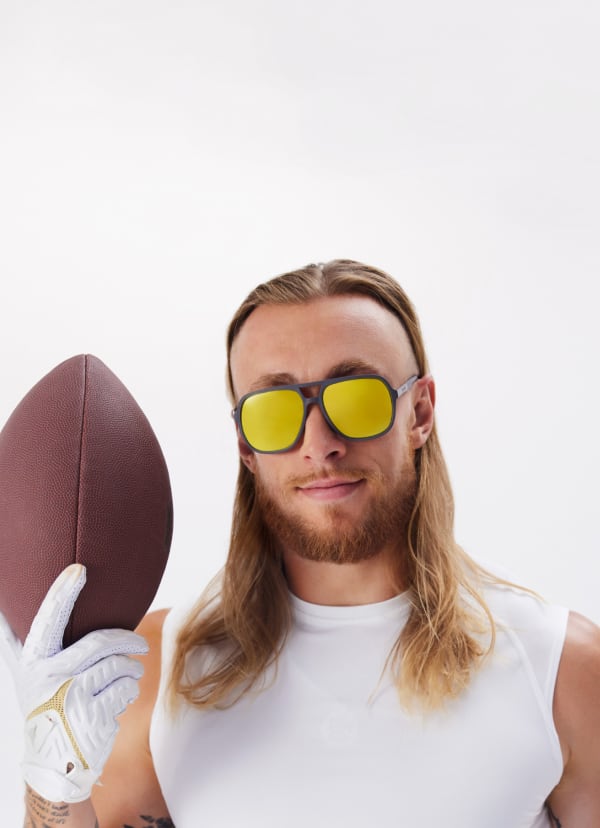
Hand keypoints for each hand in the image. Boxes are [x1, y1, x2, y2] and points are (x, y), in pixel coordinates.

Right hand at [0, 563, 148, 803]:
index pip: (48, 619)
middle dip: (128, 641)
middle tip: (138, 645)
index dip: (63, 592)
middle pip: (101, 642)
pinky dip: (129, 690)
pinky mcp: (93, 715)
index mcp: (33, 660)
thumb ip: (23, 644)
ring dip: (130, 670)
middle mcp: (49, 676)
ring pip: (119, 665)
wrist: (52, 762)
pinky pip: (126, 688)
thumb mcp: (27, 677)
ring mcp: (71, 696)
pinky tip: (120, 697)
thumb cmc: (44, 709)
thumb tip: (5, 608)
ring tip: (126, 677)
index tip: (78, 569)